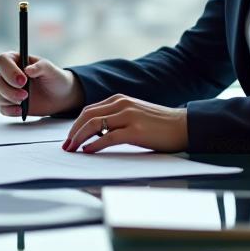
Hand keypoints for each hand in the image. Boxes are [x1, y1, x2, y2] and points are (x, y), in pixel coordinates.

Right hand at [0, 53, 83, 117]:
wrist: (60, 96)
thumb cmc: (54, 78)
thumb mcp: (51, 70)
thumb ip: (41, 67)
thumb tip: (28, 70)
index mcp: (16, 60)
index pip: (2, 60)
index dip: (9, 70)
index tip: (23, 80)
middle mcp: (8, 74)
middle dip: (9, 90)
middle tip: (25, 95)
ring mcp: (7, 90)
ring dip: (10, 100)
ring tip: (25, 102)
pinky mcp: (9, 104)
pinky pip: (2, 108)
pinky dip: (10, 110)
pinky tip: (21, 110)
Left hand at [62, 94, 186, 152]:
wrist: (184, 126)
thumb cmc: (160, 124)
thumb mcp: (135, 114)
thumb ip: (116, 118)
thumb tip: (96, 133)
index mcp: (120, 99)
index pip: (89, 110)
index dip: (76, 124)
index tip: (69, 138)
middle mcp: (122, 104)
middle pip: (87, 116)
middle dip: (73, 132)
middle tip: (66, 146)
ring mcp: (129, 116)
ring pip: (94, 125)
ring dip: (79, 138)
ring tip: (72, 149)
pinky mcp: (135, 131)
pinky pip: (108, 138)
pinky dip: (94, 145)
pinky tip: (88, 151)